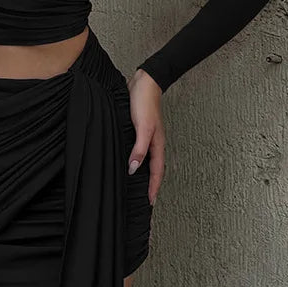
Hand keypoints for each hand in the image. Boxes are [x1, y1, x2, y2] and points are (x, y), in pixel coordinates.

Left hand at [126, 69, 164, 206]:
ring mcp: (147, 137)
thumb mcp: (142, 128)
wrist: (144, 82)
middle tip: (146, 200)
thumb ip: (139, 149)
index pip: (156, 172)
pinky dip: (137, 160)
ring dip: (144, 174)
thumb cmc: (144, 103)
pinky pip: (139, 150)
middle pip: (154, 169)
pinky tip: (130, 161)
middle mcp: (153, 143)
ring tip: (138, 186)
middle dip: (151, 185)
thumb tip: (133, 169)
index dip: (153, 188)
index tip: (150, 203)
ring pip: (147, 160)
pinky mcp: (139, 130)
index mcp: (157, 144)